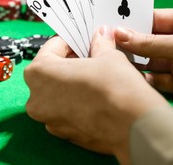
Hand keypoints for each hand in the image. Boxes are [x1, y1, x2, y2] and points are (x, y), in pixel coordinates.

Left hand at [24, 26, 167, 164]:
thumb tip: (100, 37)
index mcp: (40, 73)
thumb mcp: (108, 56)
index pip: (51, 47)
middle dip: (70, 63)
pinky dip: (78, 104)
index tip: (82, 41)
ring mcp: (50, 120)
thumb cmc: (117, 91)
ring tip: (95, 79)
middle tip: (90, 58)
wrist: (134, 127)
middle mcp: (38, 99)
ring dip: (72, 85)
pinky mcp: (65, 135)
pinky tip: (96, 98)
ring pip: (58, 94)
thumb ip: (99, 44)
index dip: (71, 41)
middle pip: (51, 72)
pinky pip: (67, 112)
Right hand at [115, 7, 172, 111]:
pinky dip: (145, 81)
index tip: (107, 26)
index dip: (130, 23)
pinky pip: (158, 80)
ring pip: (150, 62)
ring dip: (134, 63)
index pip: (151, 19)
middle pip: (147, 42)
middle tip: (103, 45)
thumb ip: (151, 43)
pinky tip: (129, 79)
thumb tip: (119, 34)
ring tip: (110, 62)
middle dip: (129, 44)